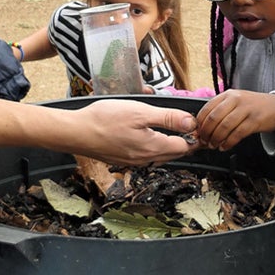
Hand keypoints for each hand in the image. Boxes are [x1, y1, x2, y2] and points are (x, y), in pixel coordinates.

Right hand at [72, 99, 197, 164]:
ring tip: (176, 131)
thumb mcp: (141, 112)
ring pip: (160, 155)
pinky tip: (150, 135)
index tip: (199, 125)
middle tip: (193, 129)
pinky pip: (146, 155)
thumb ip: (168, 118)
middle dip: (185, 142)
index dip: (194, 135)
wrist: (75, 132)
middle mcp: (145, 159)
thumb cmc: (105, 120)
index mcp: (153, 148)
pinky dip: (154, 146)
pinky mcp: (123, 159)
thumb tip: (191, 123)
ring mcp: (133, 162)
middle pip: (174, 153)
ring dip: (170, 144)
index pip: (185, 146)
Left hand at [195, 90, 274, 150]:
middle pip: (214, 118)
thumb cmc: (253, 106)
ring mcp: (246, 109)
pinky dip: (228, 142)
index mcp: (227, 94)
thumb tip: (203, 126)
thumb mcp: (235, 101)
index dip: (200, 123)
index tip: (197, 133)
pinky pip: (237, 134)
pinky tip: (224, 146)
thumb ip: (221, 110)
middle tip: (204, 141)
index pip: (207, 108)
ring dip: (216, 139)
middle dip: (206, 133)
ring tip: (214, 145)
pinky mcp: (255, 120)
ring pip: (224, 127)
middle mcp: (235, 99)